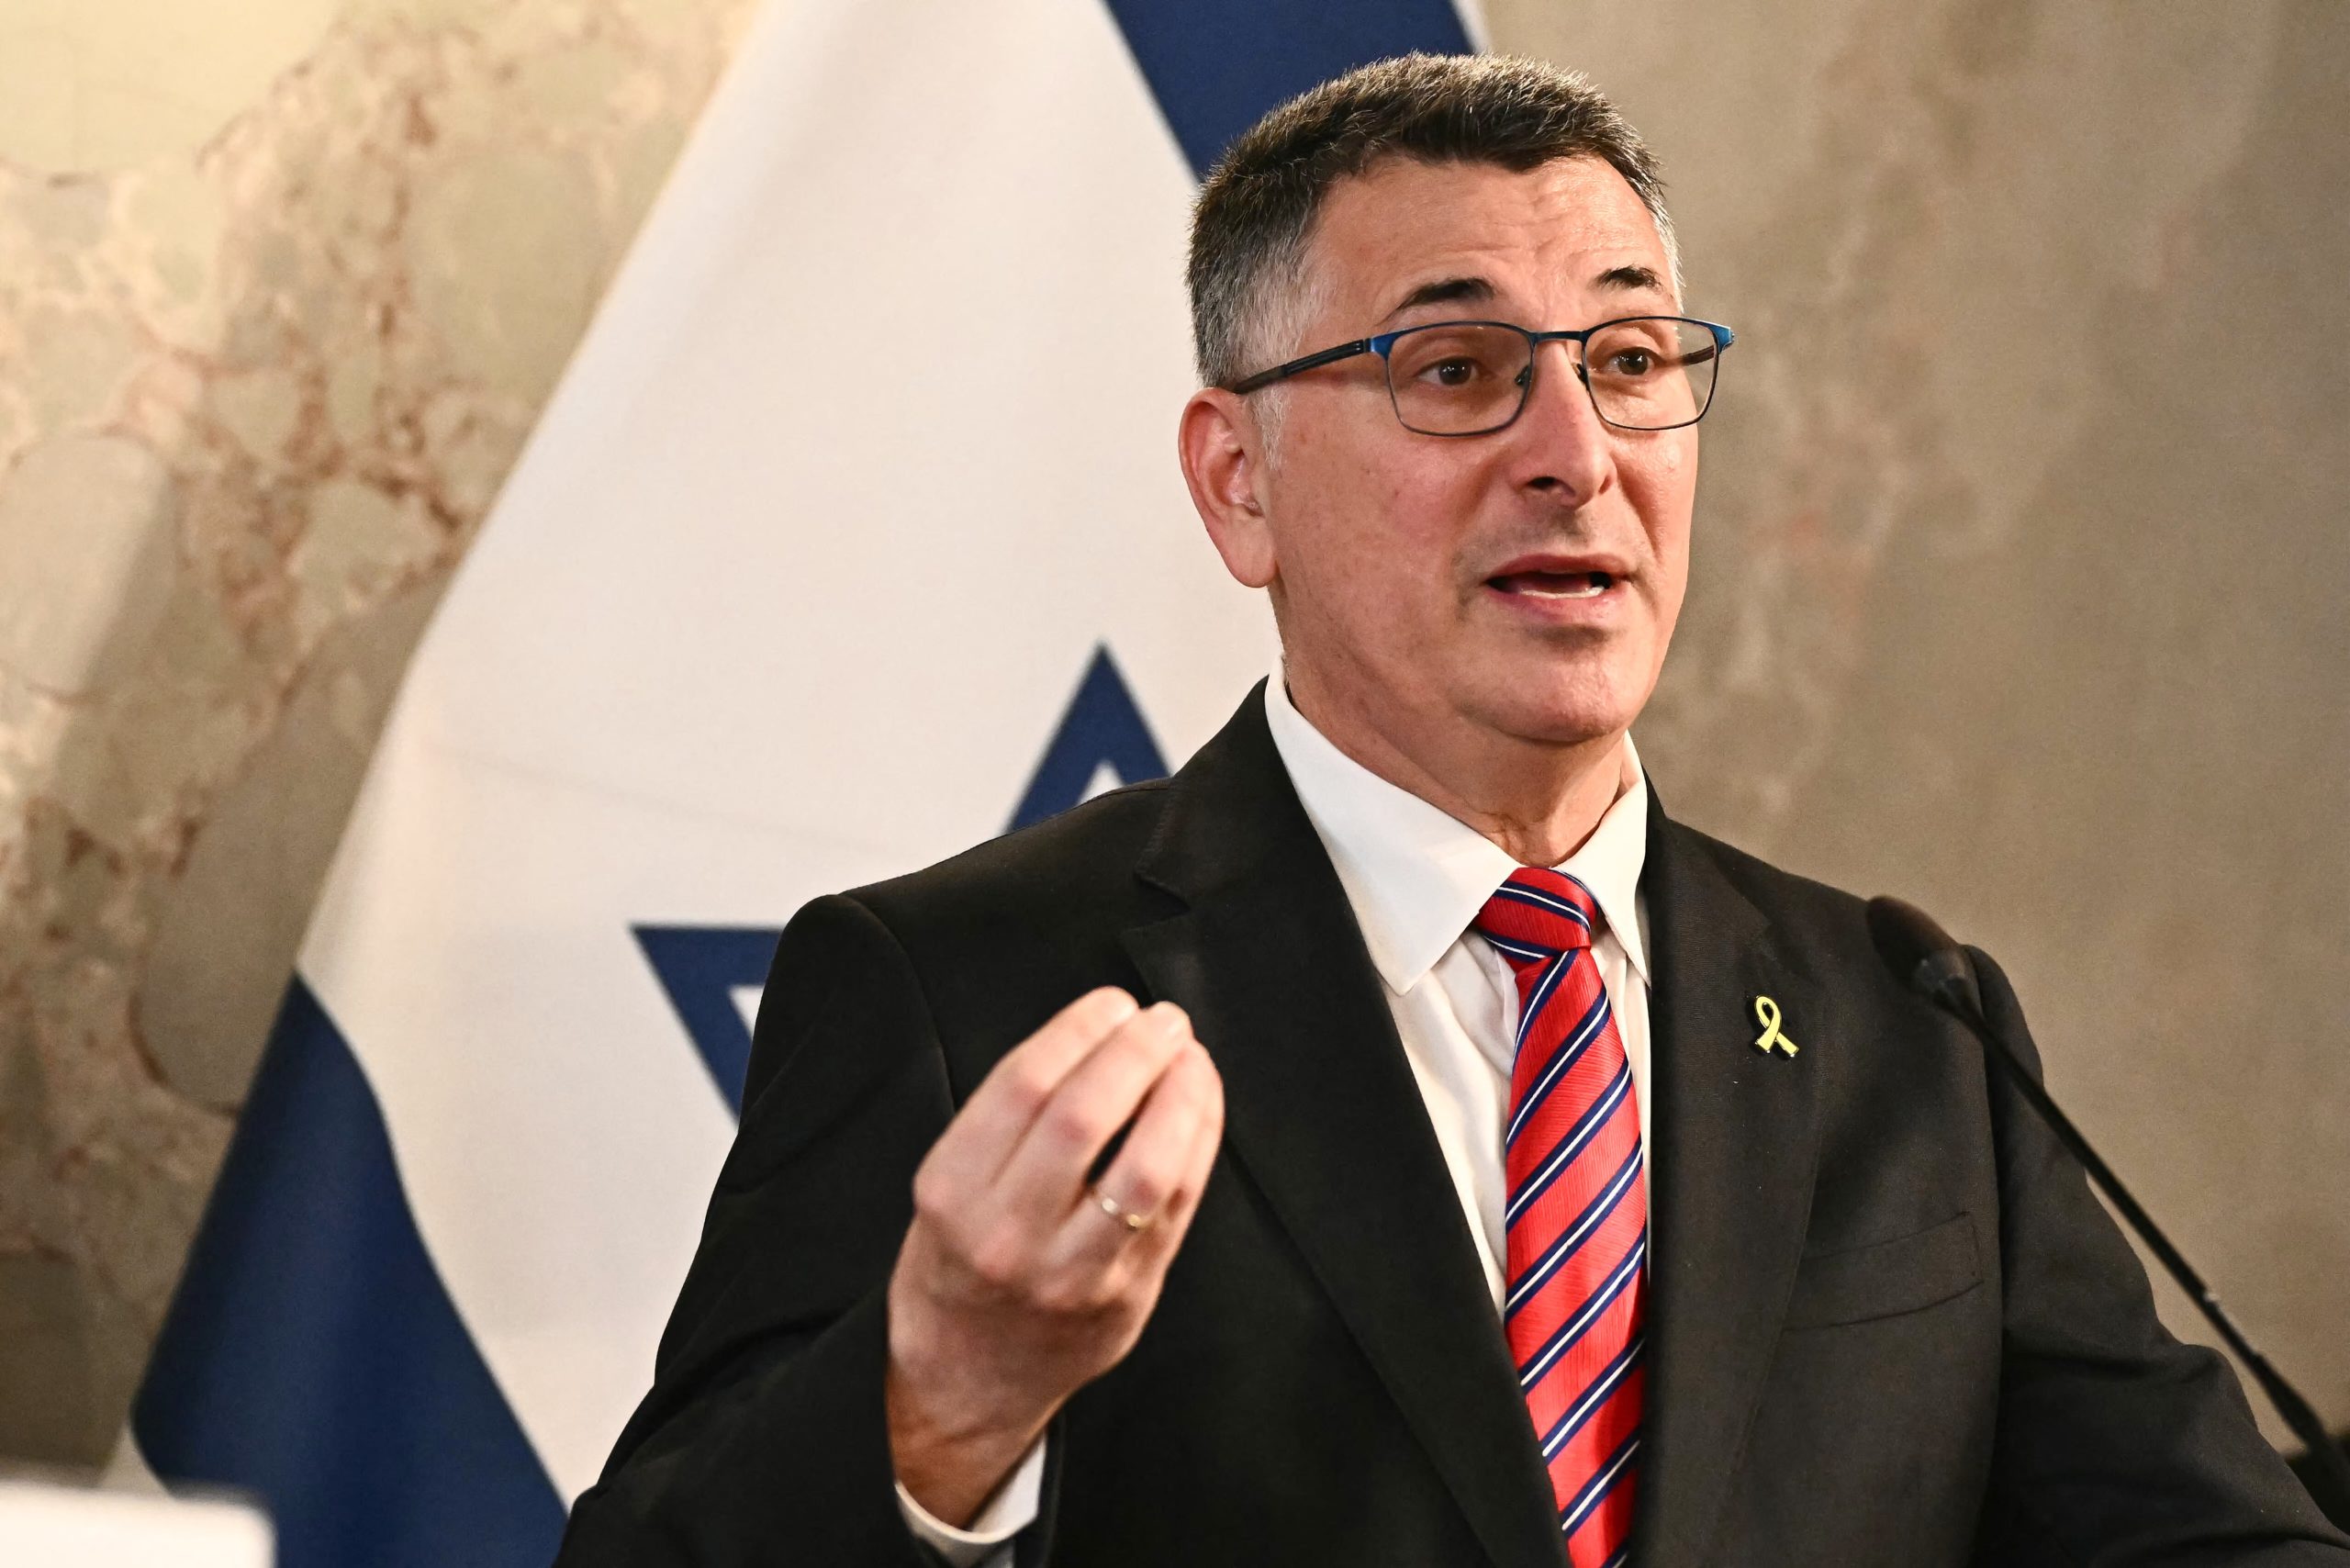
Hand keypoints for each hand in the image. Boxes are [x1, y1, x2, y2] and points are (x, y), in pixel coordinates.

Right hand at [885, 988, 1224, 1526]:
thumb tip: (1100, 1037)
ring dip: (1183, 1095)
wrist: (965, 1376)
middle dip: (1137, 1051)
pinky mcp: (1128, 1294)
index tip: (1112, 1005)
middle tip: (1163, 1021)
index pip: (1025, 1085)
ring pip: (1148, 1166)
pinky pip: (1179, 1204)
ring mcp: (1074, 1270)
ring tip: (1190, 1058)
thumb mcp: (949, 1184)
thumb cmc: (959, 1262)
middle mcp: (1009, 1232)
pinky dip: (1199, 1142)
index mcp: (953, 1190)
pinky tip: (1199, 1107)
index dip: (1081, 1030)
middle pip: (1087, 1116)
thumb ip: (1012, 1119)